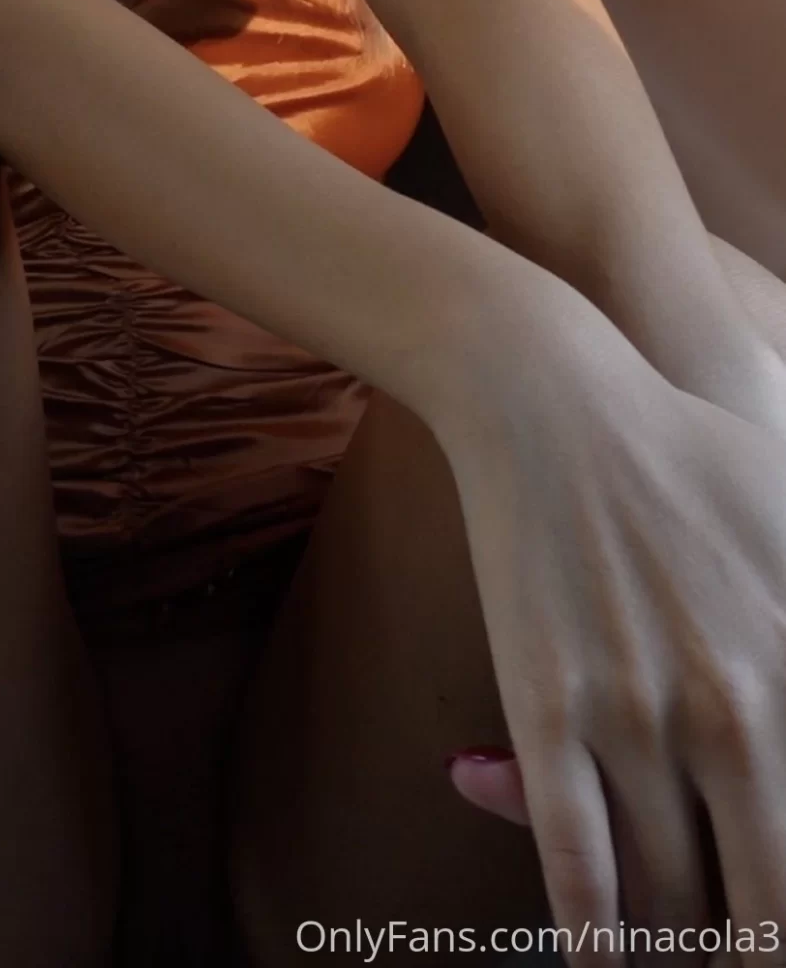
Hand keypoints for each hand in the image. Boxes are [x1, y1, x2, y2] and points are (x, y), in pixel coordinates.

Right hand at [434, 290, 785, 930]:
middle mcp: (738, 711)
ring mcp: (638, 717)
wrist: (553, 401)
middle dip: (751, 951)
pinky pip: (579, 875)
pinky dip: (597, 944)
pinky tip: (604, 963)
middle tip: (739, 954)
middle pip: (765, 906)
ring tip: (679, 957)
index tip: (778, 920)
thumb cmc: (695, 459)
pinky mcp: (550, 713)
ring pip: (671, 904)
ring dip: (676, 944)